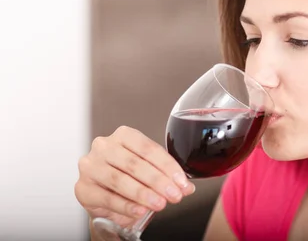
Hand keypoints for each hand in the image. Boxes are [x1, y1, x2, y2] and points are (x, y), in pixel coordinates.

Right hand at [74, 126, 194, 227]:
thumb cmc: (129, 177)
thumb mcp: (150, 172)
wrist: (105, 197)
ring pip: (120, 180)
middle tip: (174, 195)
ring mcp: (90, 166)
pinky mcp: (82, 188)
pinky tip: (140, 210)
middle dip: (158, 181)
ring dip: (143, 194)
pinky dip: (126, 205)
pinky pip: (107, 198)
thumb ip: (169, 177)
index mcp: (124, 135)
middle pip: (135, 164)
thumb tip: (188, 187)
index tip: (182, 182)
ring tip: (160, 204)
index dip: (168, 166)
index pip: (148, 148)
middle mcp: (104, 146)